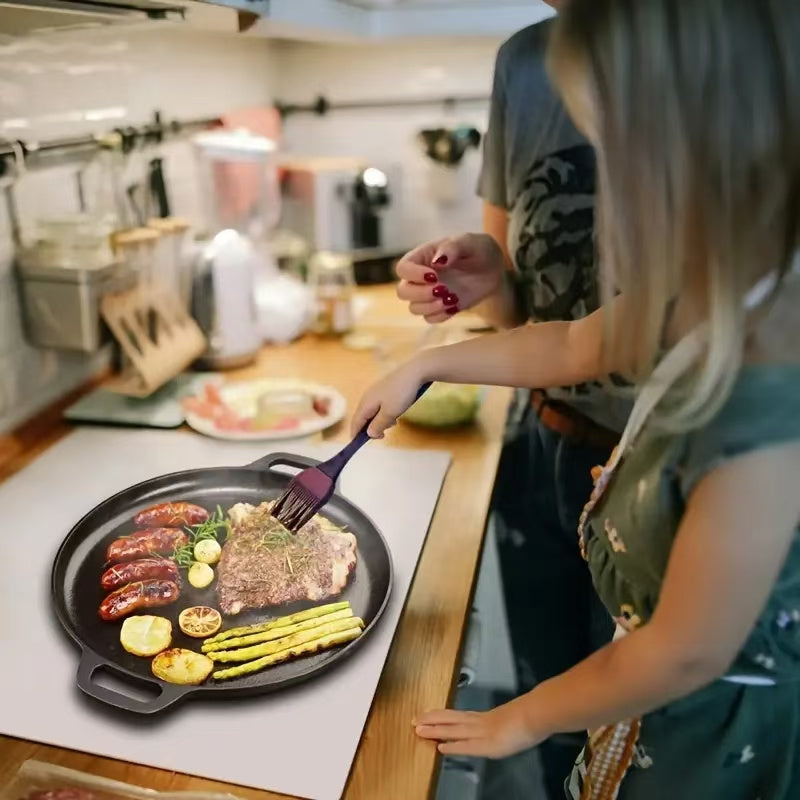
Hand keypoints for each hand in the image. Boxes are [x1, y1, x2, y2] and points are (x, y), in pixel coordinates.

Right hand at [351, 357, 427, 438]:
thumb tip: (368, 434)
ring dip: (380, 421)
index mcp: (366, 403)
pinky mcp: (385, 389)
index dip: (356, 434)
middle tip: (383, 435)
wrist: (415, 371)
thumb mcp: (390, 413)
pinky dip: (385, 413)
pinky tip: (396, 414)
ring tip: (393, 424)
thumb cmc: (401, 393)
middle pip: (363, 417)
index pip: (356, 422)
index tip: (359, 445)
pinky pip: (380, 405)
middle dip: (370, 428)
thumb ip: (378, 425)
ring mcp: (376, 392)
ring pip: (373, 412)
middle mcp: (367, 397)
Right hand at [396, 233, 505, 322]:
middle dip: (420, 294)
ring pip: (414, 308)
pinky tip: (455, 306)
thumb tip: (437, 261)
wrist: (493, 268)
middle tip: (443, 289)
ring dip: (430, 306)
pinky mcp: (440, 308)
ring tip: (452, 298)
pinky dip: (440, 316)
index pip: (403, 268)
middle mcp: (420, 277)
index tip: (434, 275)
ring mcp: (429, 294)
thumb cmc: (478, 249)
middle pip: (403, 292)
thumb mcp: (469, 242)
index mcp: (422, 257)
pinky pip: (430, 318)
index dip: (413, 275)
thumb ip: (452, 248)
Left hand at [414, 697, 544, 757]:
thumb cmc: (526, 716)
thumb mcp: (508, 719)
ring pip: (453, 730)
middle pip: (450, 719)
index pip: (456, 716)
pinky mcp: (488, 744)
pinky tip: (440, 748)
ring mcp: (482, 732)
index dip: (440, 716)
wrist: (536, 714)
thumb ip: (497, 723)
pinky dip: (453, 746)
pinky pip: (467, 746)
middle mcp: (478, 722)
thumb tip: (495, 727)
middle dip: (431, 720)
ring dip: (435, 730)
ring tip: (419, 730)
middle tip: (414, 721)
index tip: (426, 715)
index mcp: (482, 717)